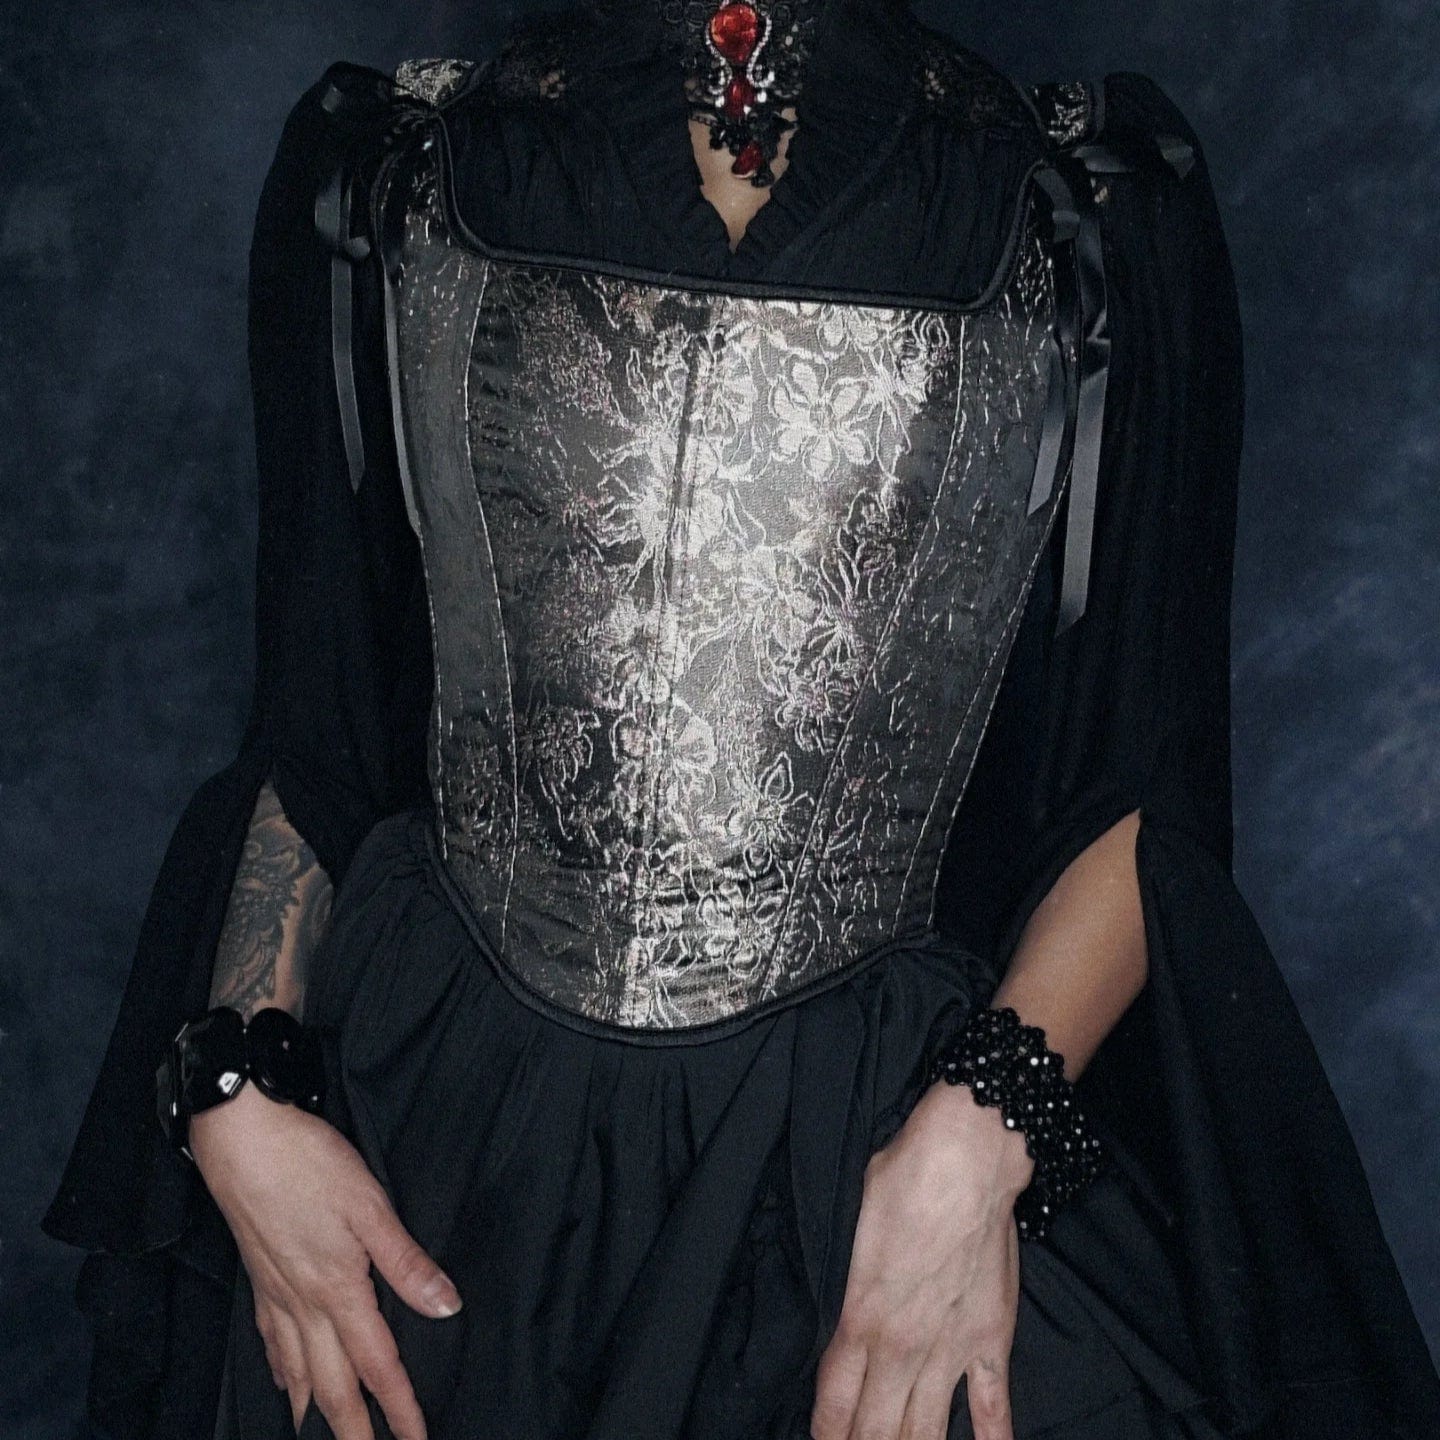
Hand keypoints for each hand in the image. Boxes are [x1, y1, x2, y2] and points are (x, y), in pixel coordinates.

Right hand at [189, 1083, 462, 1439]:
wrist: (241, 1140)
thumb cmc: (309, 1165)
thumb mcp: (371, 1207)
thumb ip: (407, 1263)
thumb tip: (446, 1306)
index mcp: (339, 1291)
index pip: (378, 1365)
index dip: (400, 1408)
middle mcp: (304, 1305)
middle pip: (332, 1387)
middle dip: (353, 1432)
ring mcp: (276, 1295)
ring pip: (297, 1373)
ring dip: (315, 1413)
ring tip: (327, 1437)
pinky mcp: (258, 1279)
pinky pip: (271, 1344)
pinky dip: (281, 1374)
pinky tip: (284, 1382)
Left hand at [810, 1080, 1034, 1439]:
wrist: (968, 1158)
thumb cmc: (903, 1178)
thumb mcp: (855, 1228)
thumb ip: (853, 1283)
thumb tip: (854, 1307)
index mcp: (861, 1317)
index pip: (834, 1402)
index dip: (826, 1434)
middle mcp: (903, 1346)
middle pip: (876, 1431)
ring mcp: (951, 1349)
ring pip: (926, 1431)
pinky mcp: (992, 1339)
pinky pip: (992, 1407)